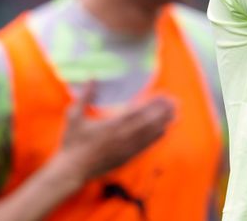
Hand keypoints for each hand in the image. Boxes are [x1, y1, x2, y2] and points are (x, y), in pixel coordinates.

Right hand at [58, 81, 174, 182]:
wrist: (72, 170)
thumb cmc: (72, 142)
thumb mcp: (74, 116)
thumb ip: (85, 96)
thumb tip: (92, 76)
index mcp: (111, 125)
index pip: (137, 112)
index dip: (152, 103)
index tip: (162, 95)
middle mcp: (121, 137)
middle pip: (147, 122)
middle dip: (162, 112)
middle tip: (175, 102)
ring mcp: (125, 149)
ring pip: (148, 135)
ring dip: (163, 123)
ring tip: (175, 114)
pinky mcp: (125, 158)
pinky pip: (144, 147)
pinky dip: (155, 139)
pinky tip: (163, 132)